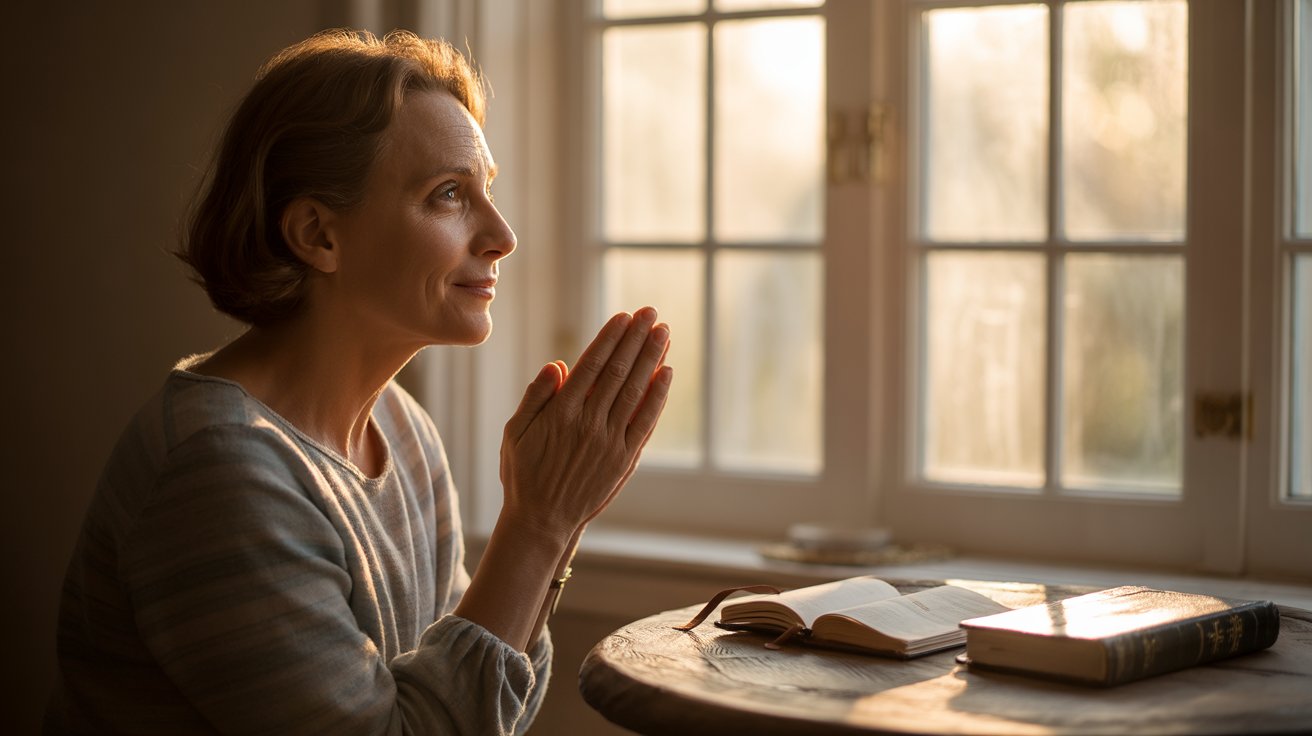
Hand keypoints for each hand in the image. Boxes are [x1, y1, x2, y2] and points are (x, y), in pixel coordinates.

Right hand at [499, 307, 672, 538]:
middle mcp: (588, 423)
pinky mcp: (624, 459)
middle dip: (636, 339)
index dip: (610, 338)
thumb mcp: (515, 433)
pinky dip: (657, 396)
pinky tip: (667, 373)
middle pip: (618, 371)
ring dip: (651, 359)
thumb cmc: (524, 475)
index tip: (624, 317)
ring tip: (663, 332)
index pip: (591, 365)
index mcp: (560, 413)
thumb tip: (558, 364)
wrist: (542, 521)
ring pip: (635, 391)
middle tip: (651, 313)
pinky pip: (645, 421)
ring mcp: (609, 442)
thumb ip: (535, 397)